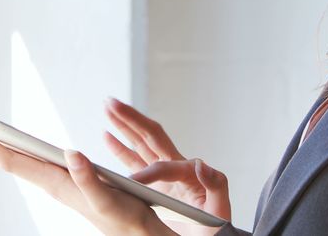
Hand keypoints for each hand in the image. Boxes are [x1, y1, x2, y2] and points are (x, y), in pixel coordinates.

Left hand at [0, 130, 176, 235]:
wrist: (139, 233)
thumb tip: (71, 152)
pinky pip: (35, 165)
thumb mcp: (108, 199)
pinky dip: (19, 154)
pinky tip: (14, 151)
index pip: (17, 162)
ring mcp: (59, 183)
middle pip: (11, 161)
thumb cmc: (125, 218)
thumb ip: (88, 178)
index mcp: (58, 184)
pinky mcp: (68, 183)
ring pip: (21, 163)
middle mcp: (53, 182)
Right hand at [104, 98, 231, 232]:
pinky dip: (120, 147)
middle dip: (131, 119)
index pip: (164, 165)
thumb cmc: (215, 227)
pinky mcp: (155, 182)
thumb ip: (216, 184)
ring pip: (140, 143)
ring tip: (107, 108)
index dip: (149, 171)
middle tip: (112, 103)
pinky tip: (107, 135)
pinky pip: (134, 159)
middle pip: (150, 136)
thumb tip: (202, 164)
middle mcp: (174, 167)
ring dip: (124, 125)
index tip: (132, 181)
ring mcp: (164, 173)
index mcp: (188, 173)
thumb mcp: (220, 209)